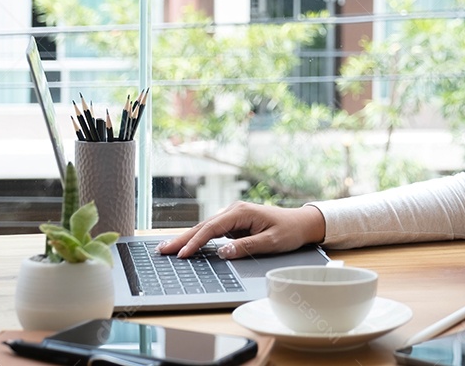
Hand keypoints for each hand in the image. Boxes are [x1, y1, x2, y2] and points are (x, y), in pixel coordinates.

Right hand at [157, 201, 325, 258]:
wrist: (301, 223)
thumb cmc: (289, 231)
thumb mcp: (270, 242)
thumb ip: (246, 247)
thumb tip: (223, 252)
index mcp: (241, 212)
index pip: (212, 229)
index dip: (195, 242)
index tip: (182, 254)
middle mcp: (234, 211)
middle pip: (203, 226)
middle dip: (182, 239)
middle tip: (162, 250)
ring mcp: (233, 216)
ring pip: (205, 228)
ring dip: (187, 239)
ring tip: (168, 249)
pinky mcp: (234, 223)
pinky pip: (212, 232)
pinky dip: (198, 239)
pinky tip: (186, 246)